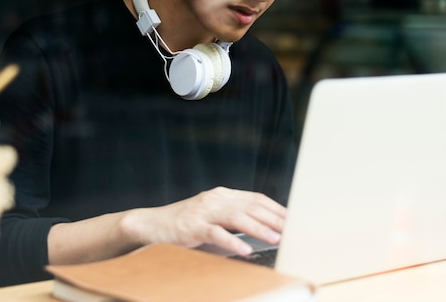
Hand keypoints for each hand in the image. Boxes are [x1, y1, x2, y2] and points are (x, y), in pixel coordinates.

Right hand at [123, 186, 285, 255]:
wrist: (151, 224)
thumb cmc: (185, 224)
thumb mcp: (212, 217)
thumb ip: (234, 220)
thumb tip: (264, 232)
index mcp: (222, 195)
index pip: (256, 198)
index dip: (276, 208)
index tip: (294, 219)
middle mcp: (215, 199)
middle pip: (251, 206)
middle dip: (274, 218)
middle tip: (293, 229)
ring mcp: (203, 211)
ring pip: (237, 217)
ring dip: (259, 228)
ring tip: (276, 238)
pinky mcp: (192, 226)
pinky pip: (216, 234)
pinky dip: (232, 241)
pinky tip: (245, 250)